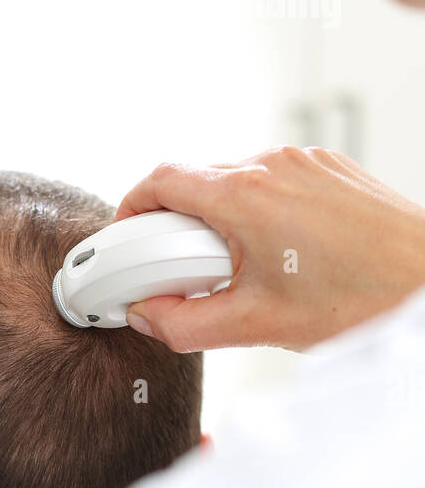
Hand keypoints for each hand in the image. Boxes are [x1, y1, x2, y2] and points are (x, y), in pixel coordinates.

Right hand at [115, 146, 424, 352]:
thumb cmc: (361, 302)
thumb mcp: (254, 326)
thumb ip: (182, 324)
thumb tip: (147, 316)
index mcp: (245, 196)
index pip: (160, 181)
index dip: (131, 211)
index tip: (127, 242)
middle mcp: (273, 164)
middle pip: (195, 182)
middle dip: (176, 228)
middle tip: (182, 276)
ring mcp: (305, 161)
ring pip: (235, 182)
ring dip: (218, 222)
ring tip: (238, 273)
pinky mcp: (330, 169)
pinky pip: (273, 182)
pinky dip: (257, 215)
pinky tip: (277, 259)